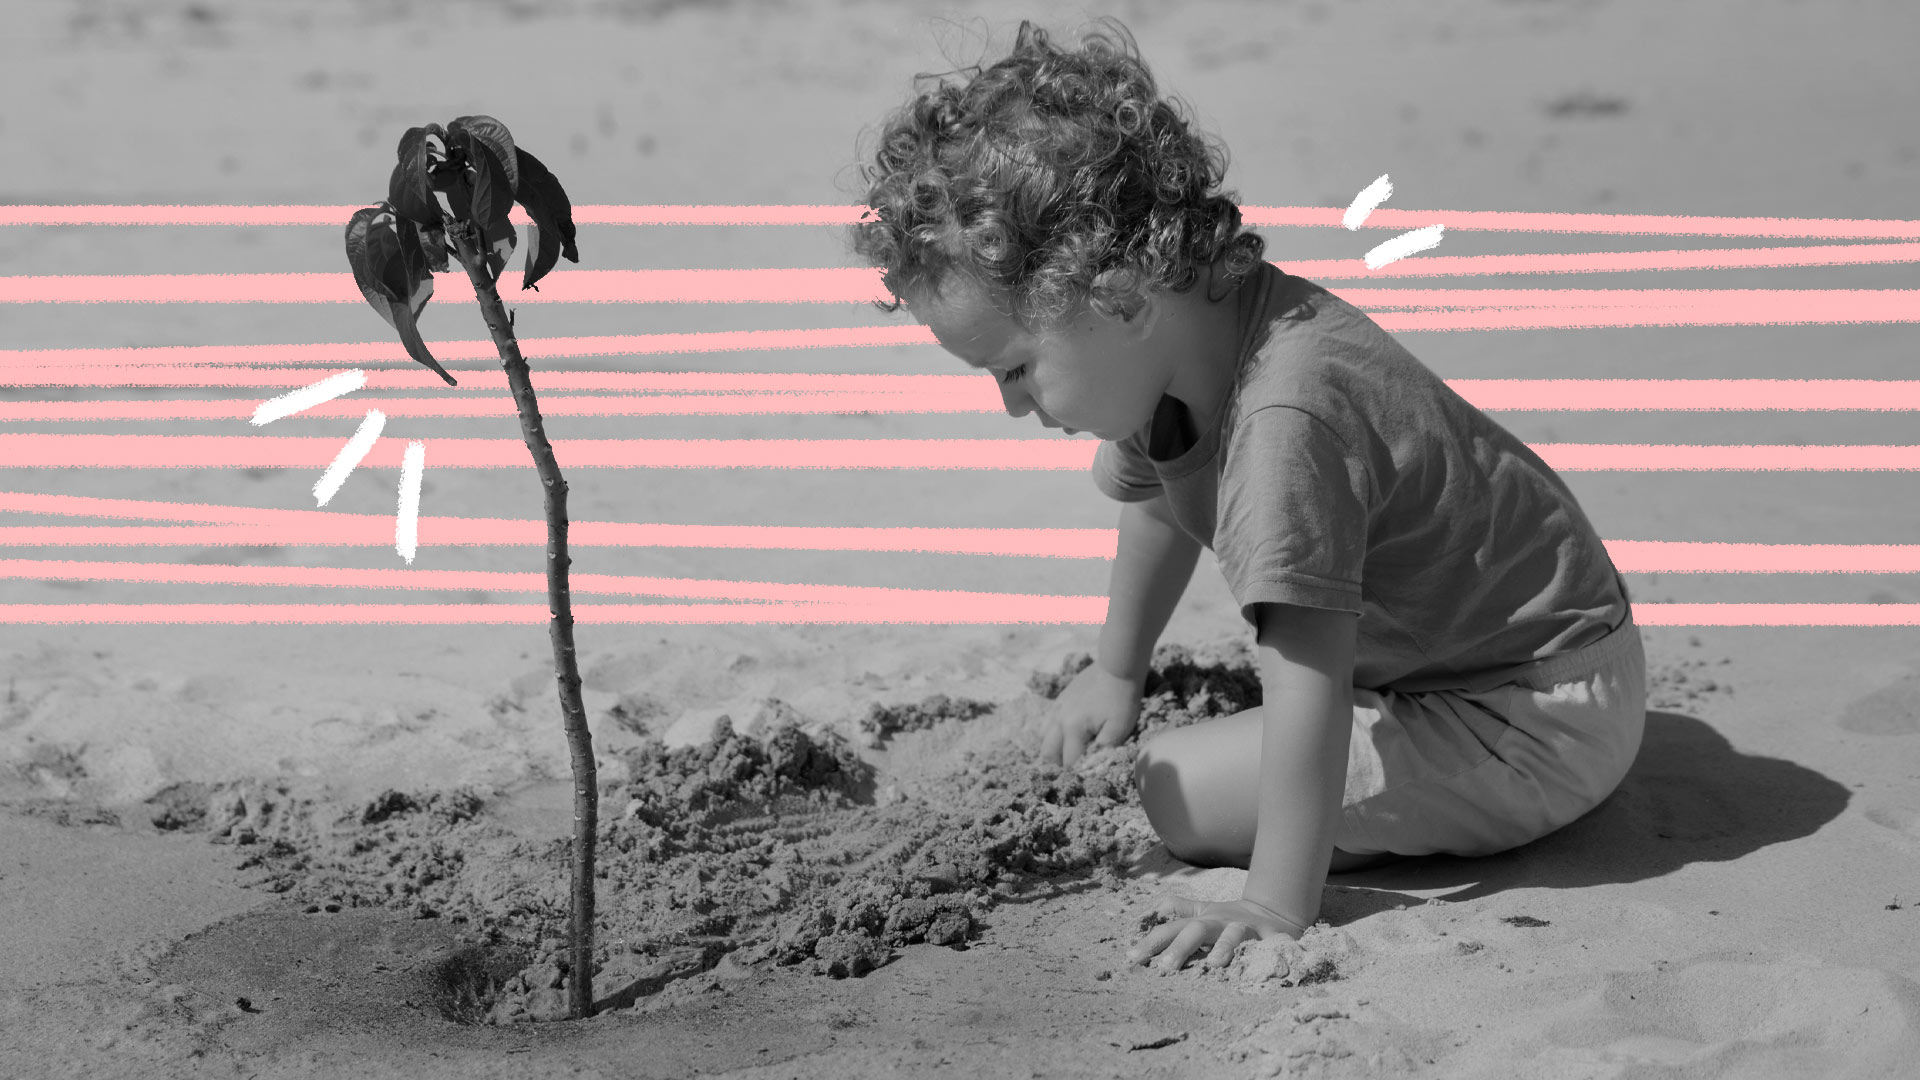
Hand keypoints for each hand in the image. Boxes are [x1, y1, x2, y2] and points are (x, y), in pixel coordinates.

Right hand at [1039, 659, 1143, 766]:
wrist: (1117, 667)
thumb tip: (1091, 765)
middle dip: (1058, 765)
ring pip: (1043, 738)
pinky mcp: (1060, 700)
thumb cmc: (1121, 698)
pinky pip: (1047, 722)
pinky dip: (1052, 734)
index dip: (1077, 774)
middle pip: (1048, 753)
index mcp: (1073, 728)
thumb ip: (1104, 750)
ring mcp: (1057, 708)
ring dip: (1053, 750)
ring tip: (1068, 754)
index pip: (1068, 762)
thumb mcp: (1119, 729)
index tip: (1086, 781)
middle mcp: (1059, 720)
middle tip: (1074, 771)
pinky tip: (1065, 735)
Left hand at [1128, 894, 1306, 971]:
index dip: (1151, 942)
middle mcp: (1220, 923)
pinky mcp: (1270, 939)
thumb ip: (1177, 909)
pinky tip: (1269, 971)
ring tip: (1215, 964)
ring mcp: (1245, 929)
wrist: (1271, 912)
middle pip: (1196, 931)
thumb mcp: (1200, 911)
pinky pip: (1270, 948)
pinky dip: (1269, 957)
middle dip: (1181, 948)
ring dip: (1224, 947)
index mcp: (1200, 920)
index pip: (1170, 929)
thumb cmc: (1226, 919)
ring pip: (1233, 935)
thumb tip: (1148, 912)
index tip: (1131, 958)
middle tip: (1165, 968)